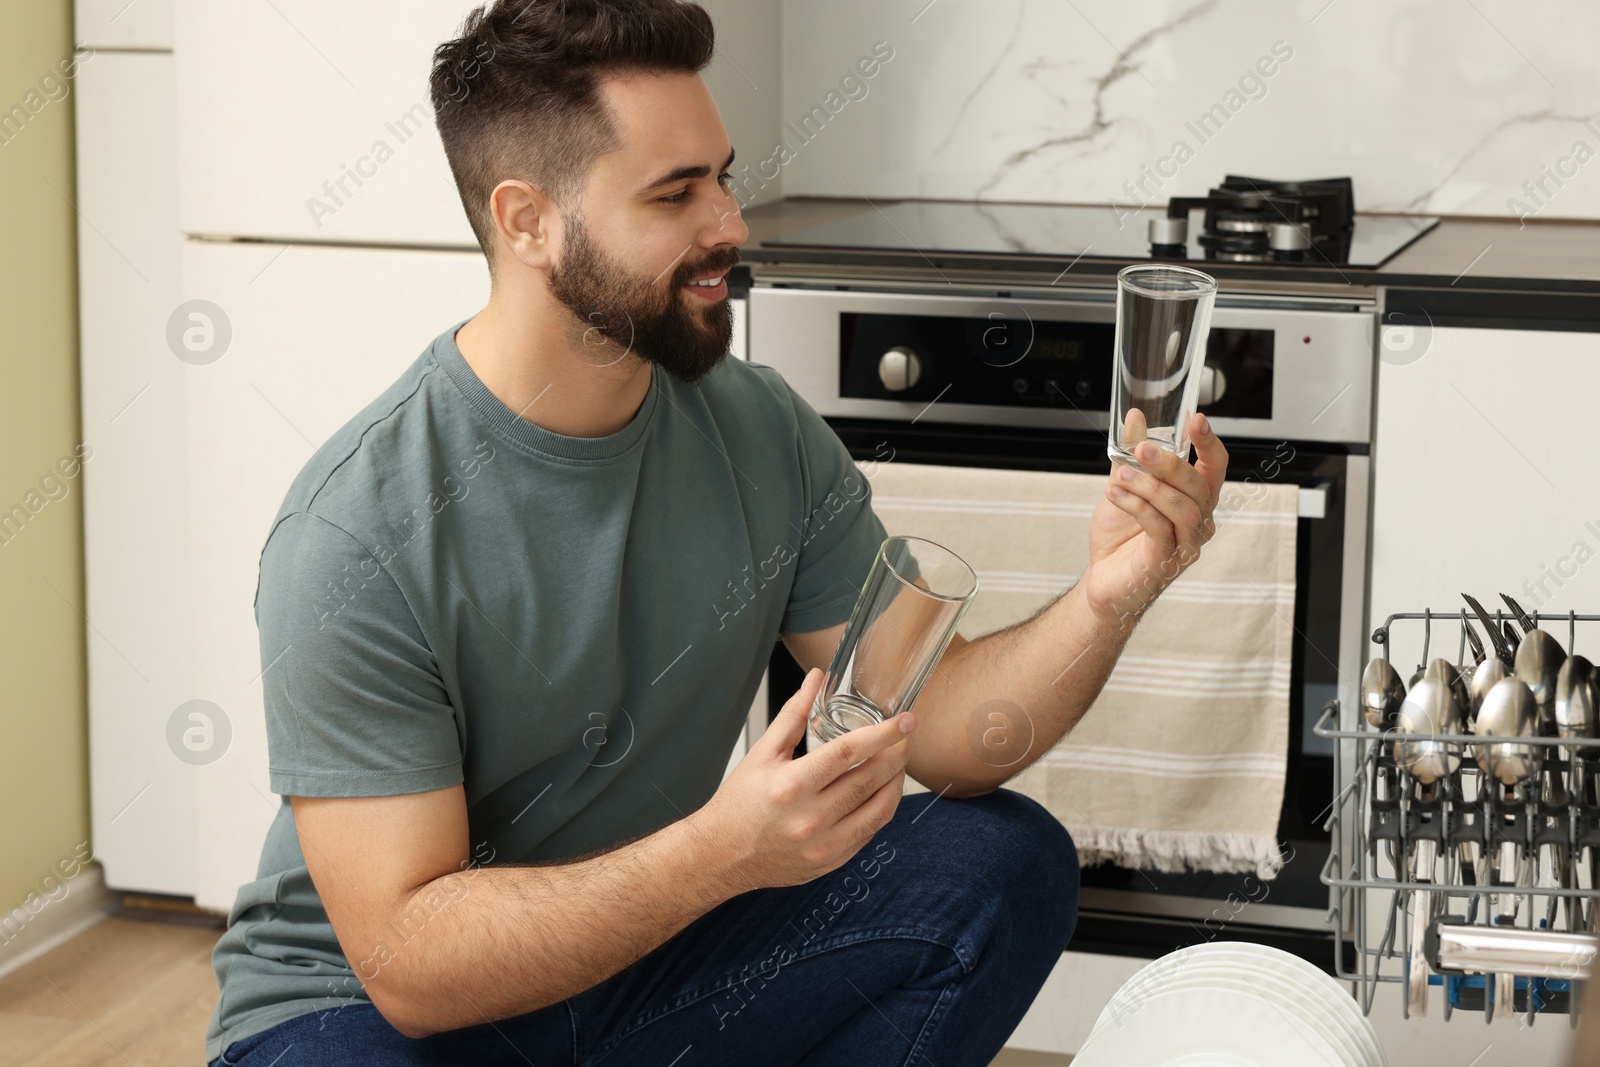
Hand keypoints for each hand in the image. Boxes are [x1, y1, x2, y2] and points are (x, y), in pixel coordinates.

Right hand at [692, 667, 915, 893]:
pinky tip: (882, 790)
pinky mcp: (831, 861)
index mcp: (791, 785)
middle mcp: (810, 818)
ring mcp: (824, 844)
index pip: (848, 752)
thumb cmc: (738, 803)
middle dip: (897, 754)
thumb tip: (816, 679)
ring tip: (899, 761)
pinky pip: (870, 832)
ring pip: (879, 809)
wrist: (721, 855)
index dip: (882, 734)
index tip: (904, 721)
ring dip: (896, 782)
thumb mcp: (761, 754)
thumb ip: (793, 715)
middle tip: (908, 735)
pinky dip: (882, 808)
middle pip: (870, 779)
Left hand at [1079, 412, 1228, 627]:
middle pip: (1198, 487)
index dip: (1210, 444)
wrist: (1104, 581)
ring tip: (1121, 477)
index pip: (1215, 469)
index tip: (1197, 420)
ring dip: (1150, 487)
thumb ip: (1132, 454)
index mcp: (1195, 501)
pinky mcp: (1166, 562)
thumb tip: (1135, 417)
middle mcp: (1198, 523)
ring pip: (1183, 508)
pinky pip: (1160, 528)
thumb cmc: (1120, 538)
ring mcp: (1185, 545)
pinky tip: (1115, 495)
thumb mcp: (1124, 486)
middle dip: (1171, 464)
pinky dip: (1137, 506)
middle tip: (1143, 449)